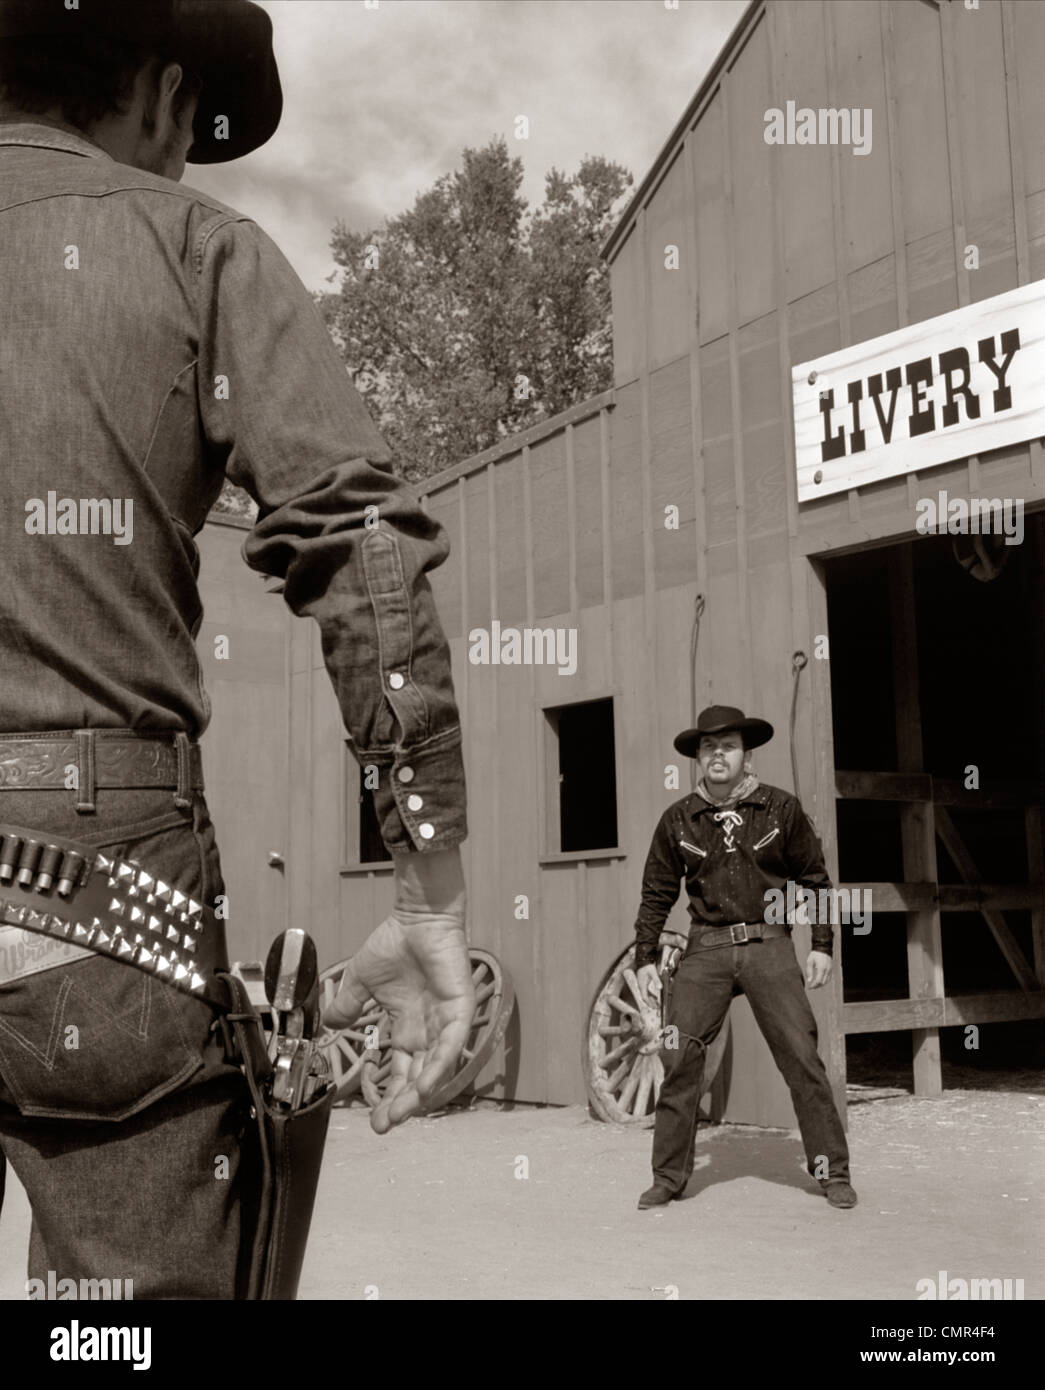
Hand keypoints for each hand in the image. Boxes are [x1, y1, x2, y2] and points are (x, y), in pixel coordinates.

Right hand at [322, 847, 473, 1133]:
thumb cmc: (395, 944)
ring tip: (401, 1114)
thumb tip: (328, 1024)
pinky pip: (452, 1045)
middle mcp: (427, 1030)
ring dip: (419, 1093)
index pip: (399, 1070)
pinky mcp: (459, 1009)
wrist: (416, 918)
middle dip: (401, 1104)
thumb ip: (347, 1004)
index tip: (372, 1117)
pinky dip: (439, 1066)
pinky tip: (425, 1087)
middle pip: (417, 1077)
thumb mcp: (361, 981)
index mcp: (406, 1027)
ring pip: (435, 1068)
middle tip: (384, 1125)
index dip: (387, 1094)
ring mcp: (444, 1021)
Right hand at [637, 963, 661, 1005]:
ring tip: (657, 1004)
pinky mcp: (643, 984)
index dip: (649, 1003)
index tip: (654, 1007)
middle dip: (651, 1003)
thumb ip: (656, 980)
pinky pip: (647, 992)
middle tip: (657, 1007)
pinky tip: (655, 997)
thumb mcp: (653, 973)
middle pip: (645, 998)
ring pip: (646, 996)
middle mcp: (641, 987)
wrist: (643, 961)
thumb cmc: (647, 967)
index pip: (645, 997)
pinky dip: (651, 996)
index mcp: (642, 986)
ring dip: (651, 1000)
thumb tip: (660, 988)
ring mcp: (642, 985)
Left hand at [805, 950, 831, 988]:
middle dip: (817, 986)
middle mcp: (827, 970)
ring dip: (821, 984)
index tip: (809, 987)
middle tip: (811, 987)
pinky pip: (829, 978)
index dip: (814, 985)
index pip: (818, 981)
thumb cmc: (815, 955)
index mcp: (821, 968)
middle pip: (823, 983)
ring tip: (815, 985)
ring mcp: (830, 970)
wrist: (823, 948)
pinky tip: (820, 981)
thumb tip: (809, 980)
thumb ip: (809, 972)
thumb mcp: (809, 962)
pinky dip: (825, 981)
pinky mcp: (831, 969)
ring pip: (827, 981)